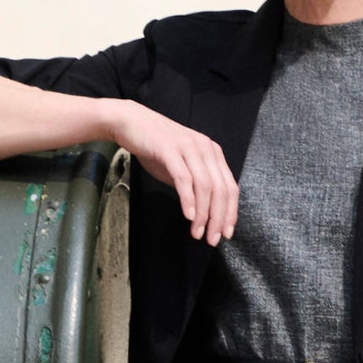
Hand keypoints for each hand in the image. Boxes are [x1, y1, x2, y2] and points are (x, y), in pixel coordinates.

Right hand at [116, 102, 238, 244]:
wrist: (131, 123)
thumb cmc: (157, 147)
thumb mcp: (184, 166)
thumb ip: (198, 185)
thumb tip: (207, 213)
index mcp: (213, 153)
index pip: (230, 187)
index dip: (230, 213)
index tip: (226, 233)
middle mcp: (205, 149)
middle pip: (221, 190)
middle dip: (218, 219)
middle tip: (212, 239)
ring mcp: (188, 147)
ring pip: (205, 186)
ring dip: (203, 214)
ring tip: (197, 233)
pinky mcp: (170, 149)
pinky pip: (184, 178)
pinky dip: (188, 199)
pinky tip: (188, 216)